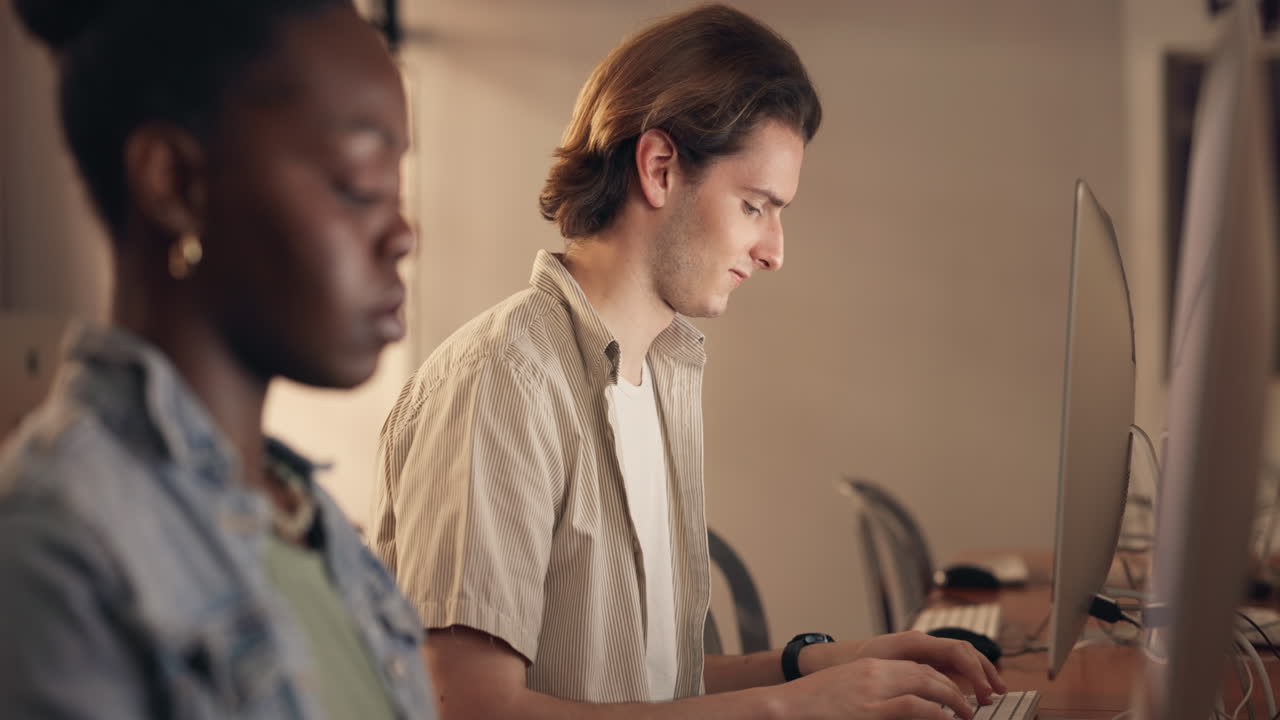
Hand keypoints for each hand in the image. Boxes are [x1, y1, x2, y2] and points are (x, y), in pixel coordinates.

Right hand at [783, 656, 975, 719]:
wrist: (785, 706)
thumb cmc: (810, 703)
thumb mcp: (845, 689)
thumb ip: (870, 692)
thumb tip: (892, 705)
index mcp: (869, 666)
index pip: (915, 666)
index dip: (939, 680)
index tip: (952, 694)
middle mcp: (875, 673)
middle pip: (926, 672)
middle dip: (952, 688)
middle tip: (968, 706)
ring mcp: (874, 690)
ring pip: (927, 685)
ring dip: (952, 699)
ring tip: (965, 715)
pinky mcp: (871, 710)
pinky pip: (914, 707)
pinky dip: (935, 711)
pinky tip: (945, 718)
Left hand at [849, 631, 1006, 703]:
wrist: (833, 660)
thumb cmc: (852, 667)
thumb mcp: (881, 678)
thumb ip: (909, 688)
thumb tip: (930, 705)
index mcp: (914, 642)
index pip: (957, 650)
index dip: (976, 671)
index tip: (985, 692)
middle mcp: (921, 642)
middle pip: (964, 650)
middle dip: (984, 671)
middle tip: (995, 695)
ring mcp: (922, 649)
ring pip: (960, 656)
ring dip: (979, 672)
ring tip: (991, 693)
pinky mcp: (920, 659)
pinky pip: (949, 664)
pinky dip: (965, 675)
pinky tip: (971, 691)